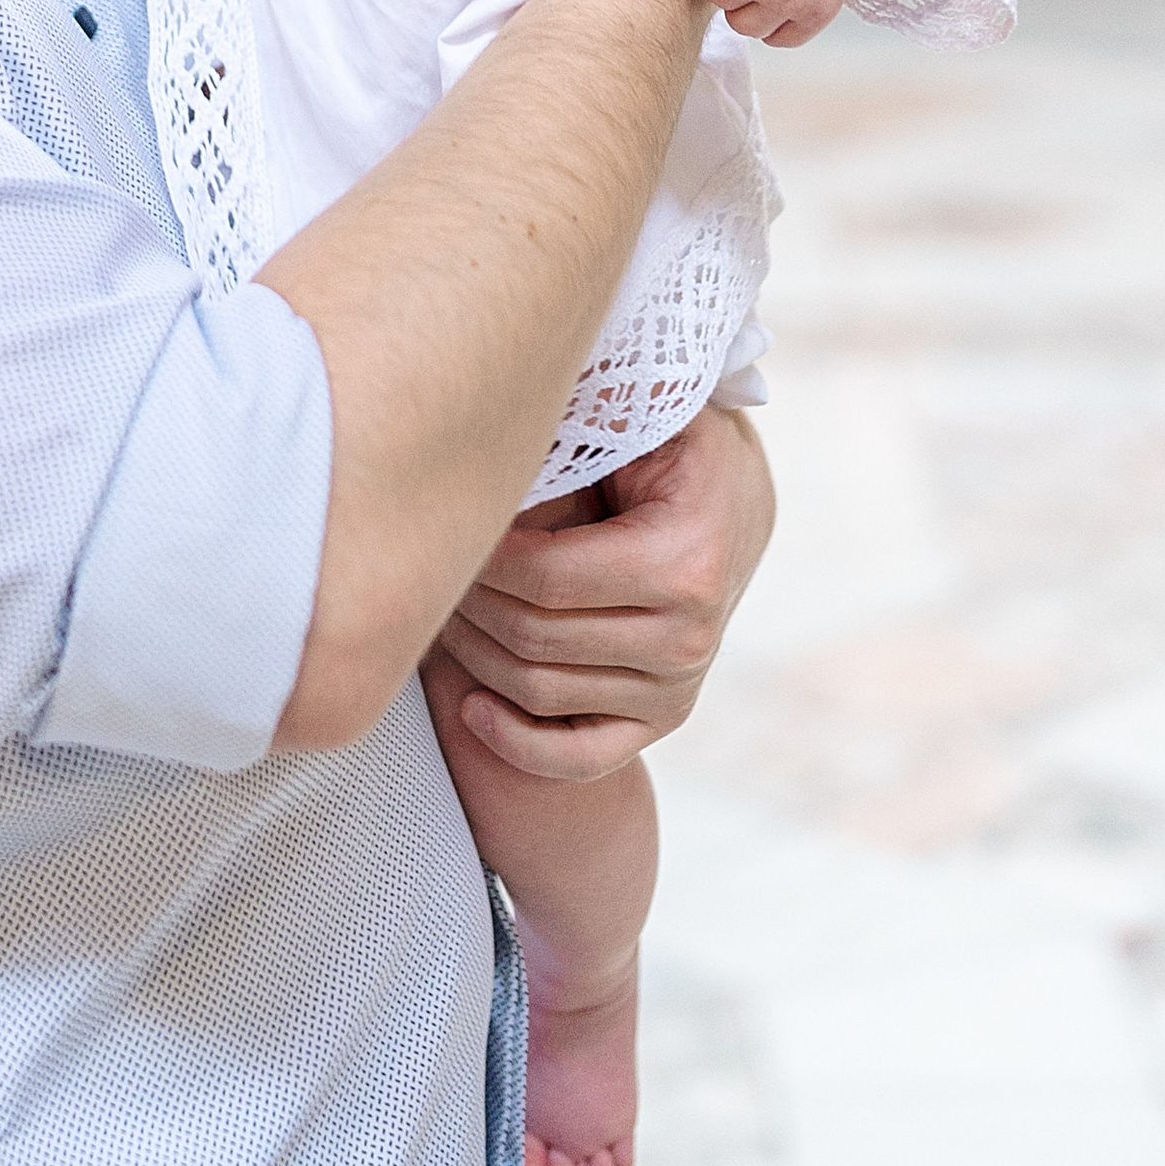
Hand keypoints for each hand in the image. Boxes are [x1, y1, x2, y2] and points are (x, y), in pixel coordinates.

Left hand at [434, 406, 774, 779]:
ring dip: (474, 654)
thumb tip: (502, 407)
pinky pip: (581, 758)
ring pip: (540, 691)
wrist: (736, 495)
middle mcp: (690, 637)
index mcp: (686, 561)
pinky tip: (472, 709)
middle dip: (466, 600)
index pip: (545, 578)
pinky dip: (519, 744)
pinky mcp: (664, 718)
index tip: (444, 520)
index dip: (479, 555)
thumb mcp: (644, 410)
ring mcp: (679, 686)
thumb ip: (591, 412)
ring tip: (440, 606)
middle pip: (534, 637)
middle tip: (428, 561)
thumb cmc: (672, 439)